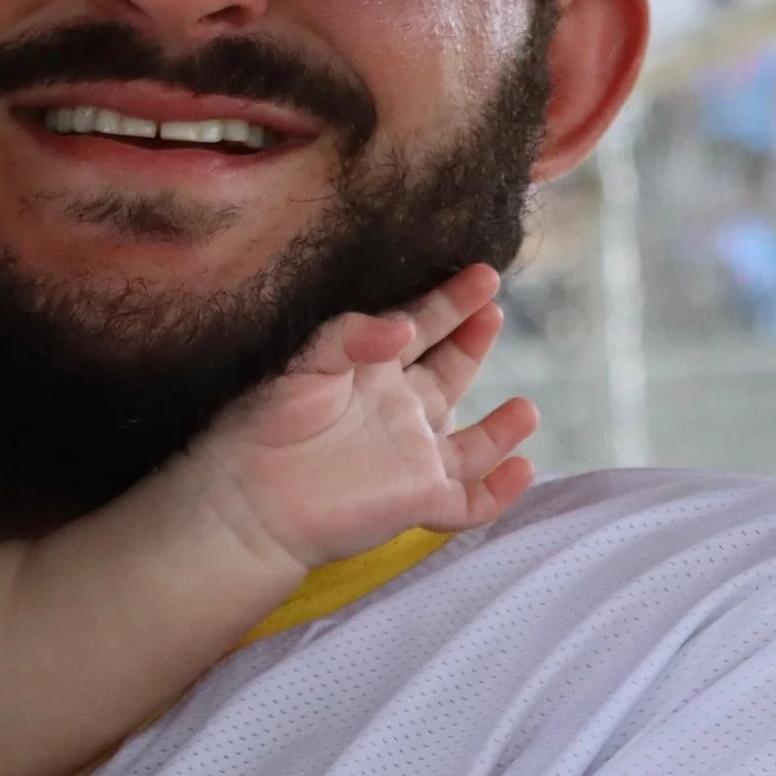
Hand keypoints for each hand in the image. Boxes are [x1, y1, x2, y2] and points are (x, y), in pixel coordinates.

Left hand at [195, 265, 536, 574]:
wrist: (249, 496)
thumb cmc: (266, 424)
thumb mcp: (303, 363)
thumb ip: (352, 338)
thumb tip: (404, 327)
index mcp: (370, 372)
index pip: (420, 328)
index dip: (452, 302)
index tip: (483, 274)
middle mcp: (398, 411)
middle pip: (449, 373)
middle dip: (473, 342)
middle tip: (494, 309)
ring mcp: (413, 457)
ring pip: (472, 444)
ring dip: (502, 428)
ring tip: (526, 408)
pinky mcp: (418, 500)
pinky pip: (471, 501)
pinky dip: (501, 491)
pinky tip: (524, 469)